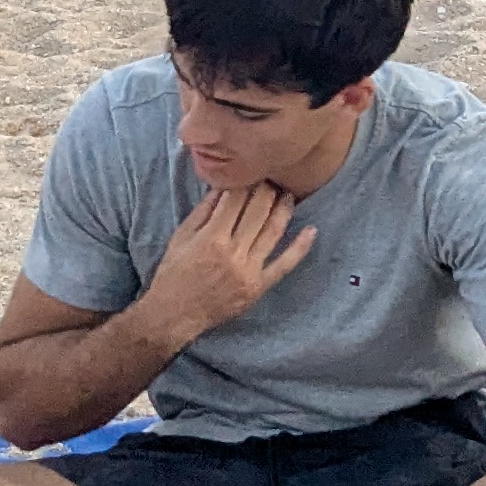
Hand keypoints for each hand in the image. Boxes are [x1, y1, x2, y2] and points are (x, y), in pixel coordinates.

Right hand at [143, 184, 316, 344]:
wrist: (174, 314)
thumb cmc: (173, 274)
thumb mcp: (180, 237)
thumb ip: (203, 211)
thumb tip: (222, 186)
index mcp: (212, 237)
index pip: (235, 199)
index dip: (245, 182)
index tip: (250, 171)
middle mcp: (233, 252)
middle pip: (258, 211)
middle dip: (266, 190)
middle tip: (271, 178)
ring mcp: (249, 270)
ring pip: (273, 231)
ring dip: (283, 209)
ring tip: (288, 193)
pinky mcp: (258, 287)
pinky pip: (284, 265)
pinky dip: (300, 248)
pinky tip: (311, 230)